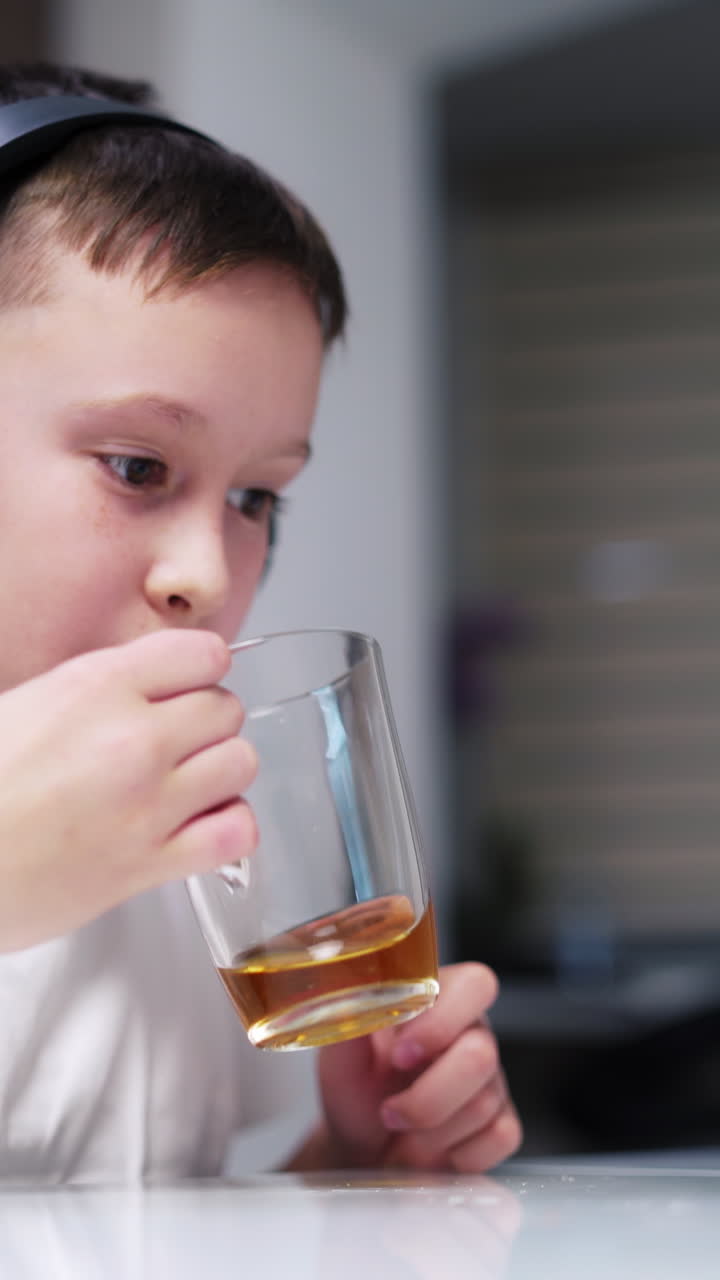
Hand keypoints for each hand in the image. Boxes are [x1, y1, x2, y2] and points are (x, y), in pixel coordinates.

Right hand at [0, 629, 256, 950]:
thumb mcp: (20, 706)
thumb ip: (91, 691)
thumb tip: (137, 689)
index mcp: (96, 686)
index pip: (203, 653)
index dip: (198, 672)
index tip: (183, 688)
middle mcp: (133, 738)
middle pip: (227, 708)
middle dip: (208, 723)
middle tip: (178, 743)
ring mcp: (147, 803)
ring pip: (241, 764)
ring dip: (222, 773)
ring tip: (190, 785)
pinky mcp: (149, 864)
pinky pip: (235, 833)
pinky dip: (229, 828)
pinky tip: (199, 828)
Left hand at [311, 963, 521, 1172]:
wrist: (361, 1149)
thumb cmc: (355, 1092)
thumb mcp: (341, 1057)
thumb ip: (349, 1023)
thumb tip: (350, 998)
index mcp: (440, 1000)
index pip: (474, 984)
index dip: (442, 1022)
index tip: (400, 1056)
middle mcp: (474, 1033)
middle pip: (481, 1055)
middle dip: (427, 1097)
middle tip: (389, 1111)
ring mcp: (494, 1080)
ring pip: (484, 1103)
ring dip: (429, 1131)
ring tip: (399, 1129)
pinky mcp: (504, 1124)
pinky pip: (499, 1138)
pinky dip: (455, 1155)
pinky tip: (428, 1148)